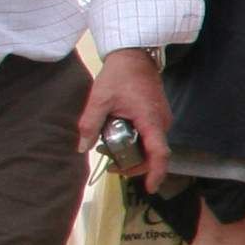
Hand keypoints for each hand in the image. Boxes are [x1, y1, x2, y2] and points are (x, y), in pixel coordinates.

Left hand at [81, 47, 171, 190]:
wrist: (134, 56)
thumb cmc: (118, 77)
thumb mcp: (99, 100)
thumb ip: (90, 125)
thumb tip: (82, 148)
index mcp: (151, 121)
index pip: (159, 154)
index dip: (155, 173)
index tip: (150, 189)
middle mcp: (162, 123)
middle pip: (154, 154)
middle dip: (135, 165)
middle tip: (112, 166)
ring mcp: (163, 119)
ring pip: (153, 146)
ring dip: (135, 153)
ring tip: (111, 151)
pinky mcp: (159, 115)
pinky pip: (151, 137)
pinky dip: (138, 143)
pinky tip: (120, 138)